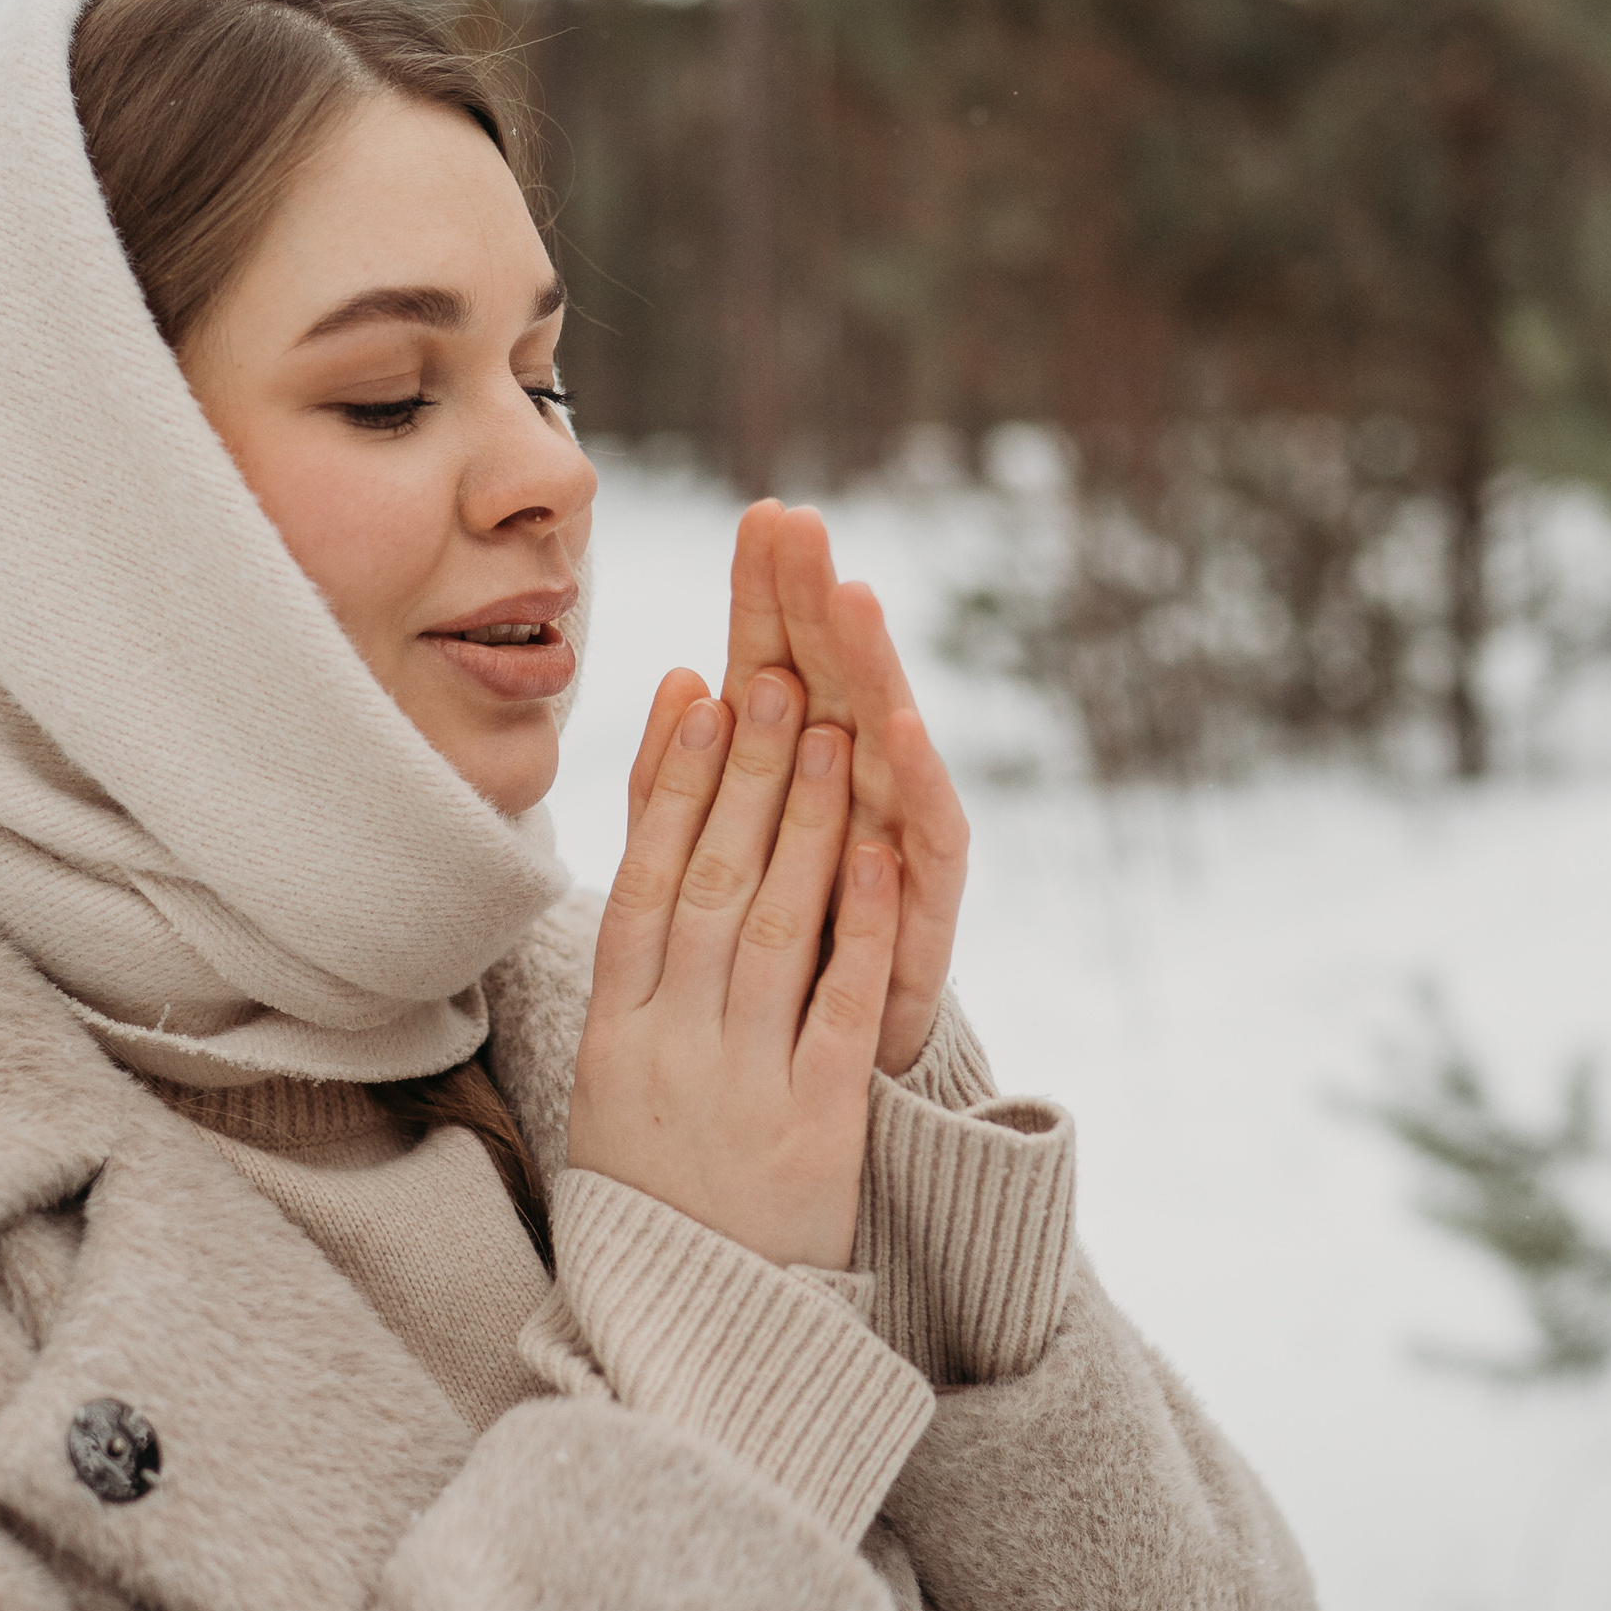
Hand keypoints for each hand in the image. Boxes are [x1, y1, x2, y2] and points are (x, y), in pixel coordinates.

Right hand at [567, 663, 898, 1270]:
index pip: (641, 882)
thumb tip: (645, 872)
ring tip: (833, 729)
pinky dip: (861, 930)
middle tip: (776, 676)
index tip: (696, 693)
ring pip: (773, 929)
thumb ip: (632, 991)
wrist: (690, 1341)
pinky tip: (882, 855)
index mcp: (613, 1038)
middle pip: (709, 886)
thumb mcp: (610, 1095)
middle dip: (746, 774)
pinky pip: (838, 1013)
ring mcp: (740, 1089)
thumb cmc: (655, 1205)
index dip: (668, 783)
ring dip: (807, 821)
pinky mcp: (814, 1134)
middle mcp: (668, 1051)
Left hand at [698, 503, 968, 1076]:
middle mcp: (858, 797)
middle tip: (807, 527)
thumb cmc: (771, 970)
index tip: (761, 516)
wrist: (822, 1093)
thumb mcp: (712, 869)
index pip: (781, 665)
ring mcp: (899, 850)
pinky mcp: (928, 916)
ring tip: (851, 600)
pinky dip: (914, 790)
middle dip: (821, 603)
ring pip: (886, 744)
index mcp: (797, 778)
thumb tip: (681, 675)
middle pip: (839, 683)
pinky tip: (898, 734)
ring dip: (869, 670)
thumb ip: (685, 781)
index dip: (770, 597)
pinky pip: (926, 848)